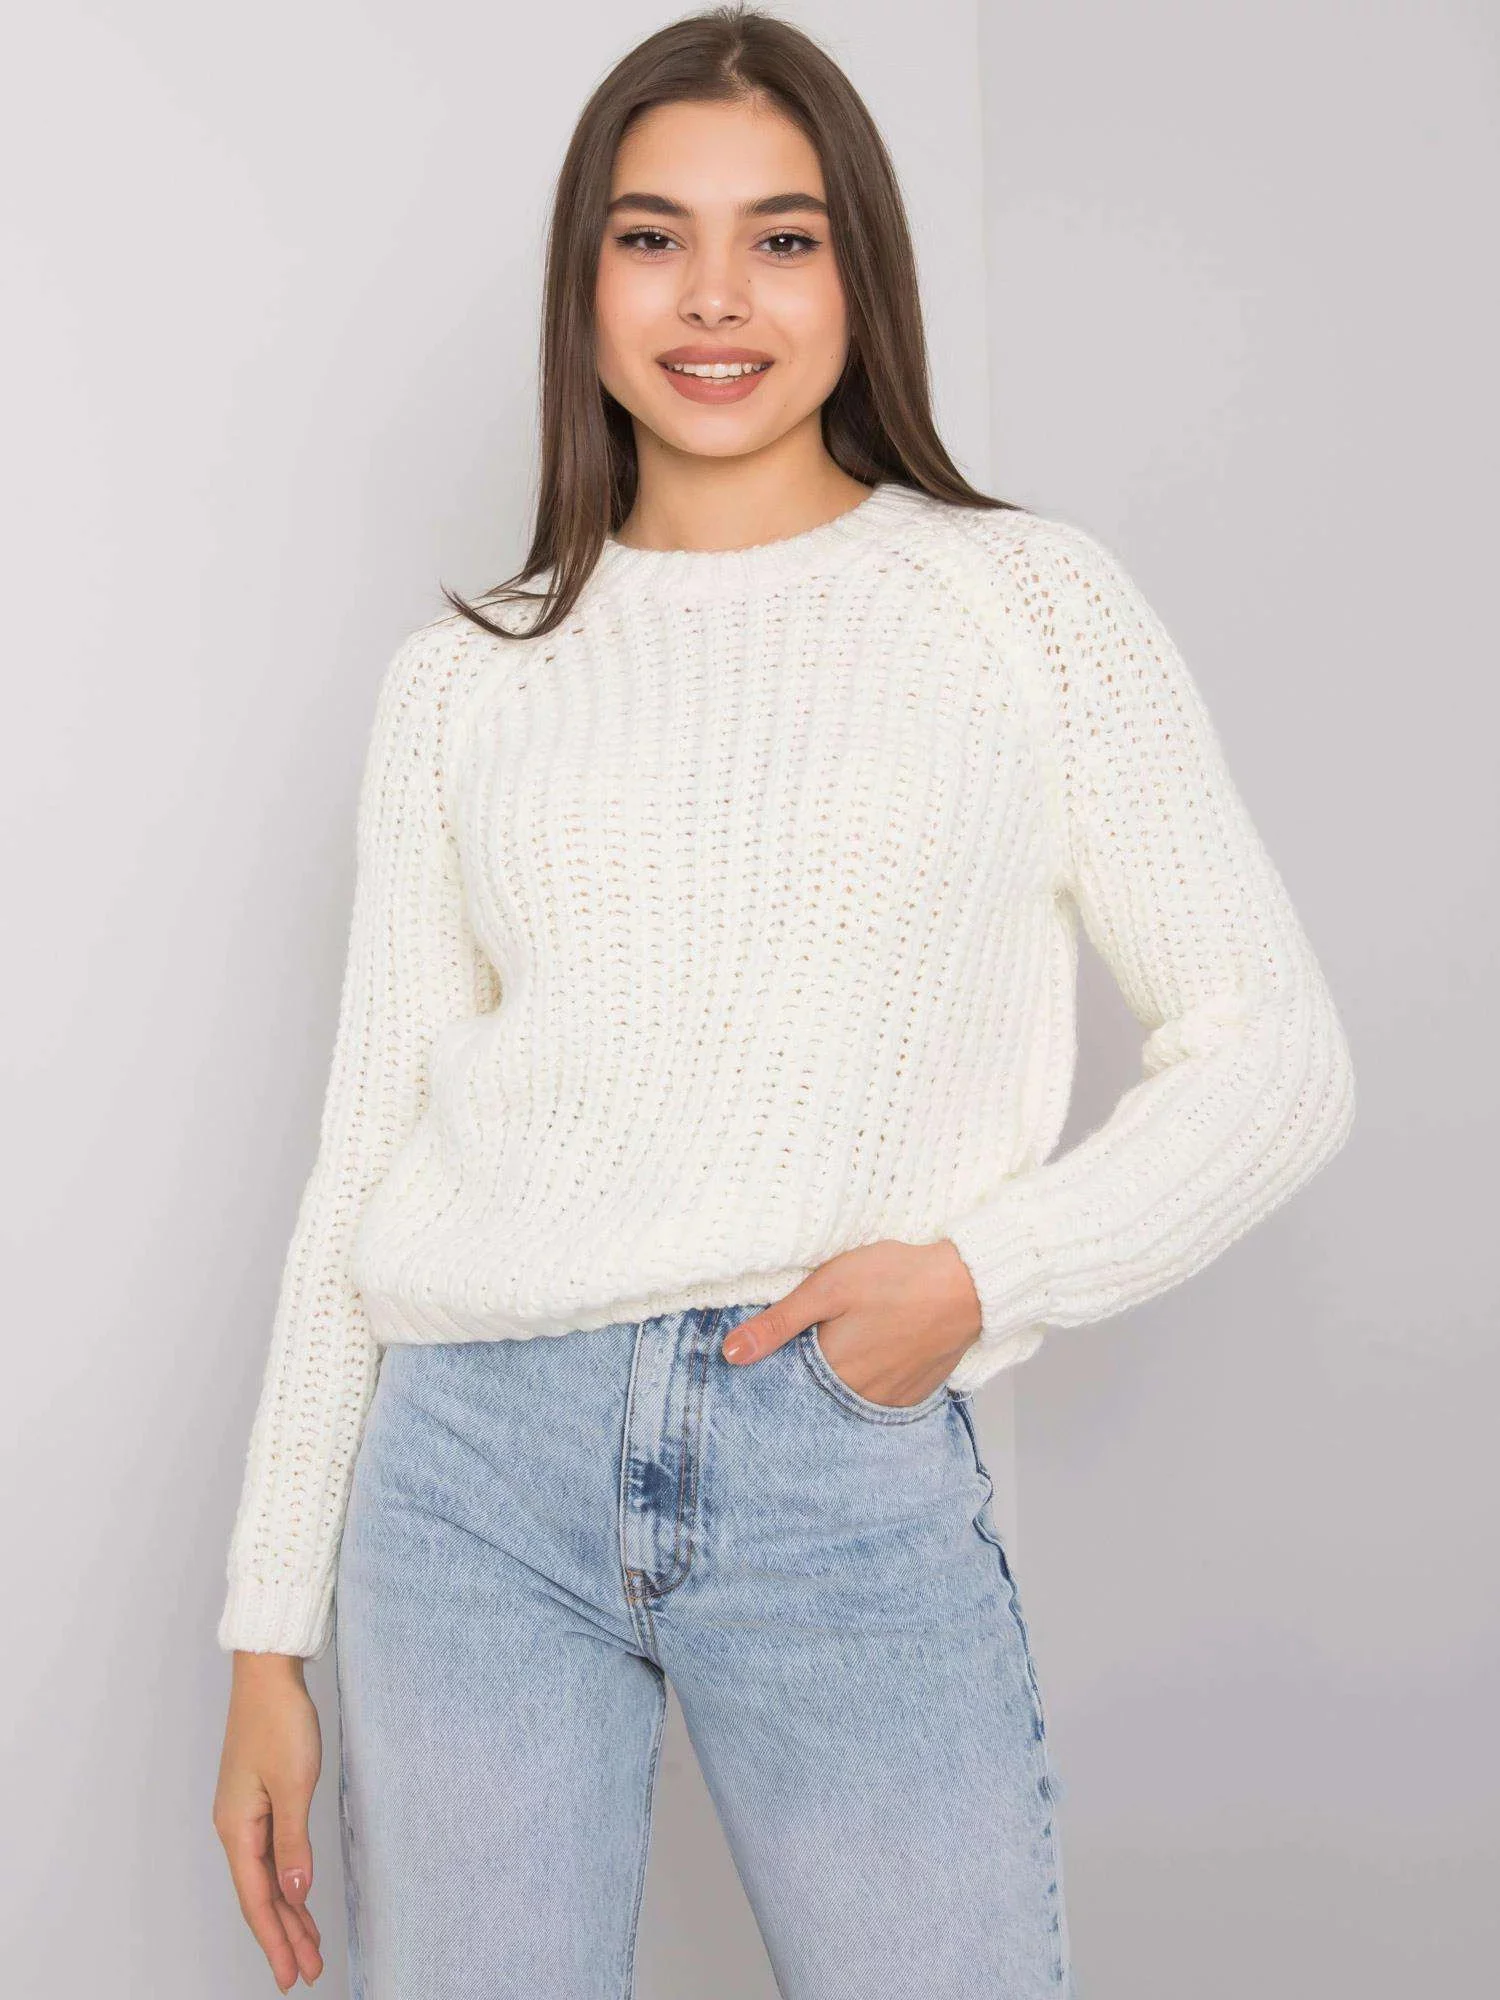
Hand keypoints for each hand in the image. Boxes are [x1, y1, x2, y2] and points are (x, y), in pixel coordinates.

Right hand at [213, 1652, 324, 1990]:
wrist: (268, 1673)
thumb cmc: (279, 1720)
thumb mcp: (293, 1783)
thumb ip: (293, 1842)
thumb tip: (295, 1893)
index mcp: (237, 1828)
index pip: (257, 1900)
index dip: (275, 1940)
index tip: (291, 1975)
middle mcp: (235, 1827)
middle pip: (259, 1896)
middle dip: (283, 1936)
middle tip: (305, 1973)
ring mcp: (245, 1814)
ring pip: (266, 1877)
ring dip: (288, 1913)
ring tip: (308, 1947)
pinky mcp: (259, 1799)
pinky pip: (271, 1854)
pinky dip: (287, 1880)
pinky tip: (299, 1896)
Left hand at [721, 1238, 981, 1406]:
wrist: (967, 1285)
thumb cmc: (896, 1278)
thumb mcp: (827, 1288)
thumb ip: (778, 1322)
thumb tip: (730, 1353)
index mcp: (831, 1373)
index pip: (786, 1387)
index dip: (774, 1371)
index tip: (766, 1358)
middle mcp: (859, 1397)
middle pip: (817, 1396)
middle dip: (805, 1378)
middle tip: (810, 1343)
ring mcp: (890, 1400)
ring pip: (848, 1398)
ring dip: (838, 1382)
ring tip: (842, 1348)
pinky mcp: (914, 1394)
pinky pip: (879, 1399)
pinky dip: (868, 1383)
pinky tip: (870, 1356)